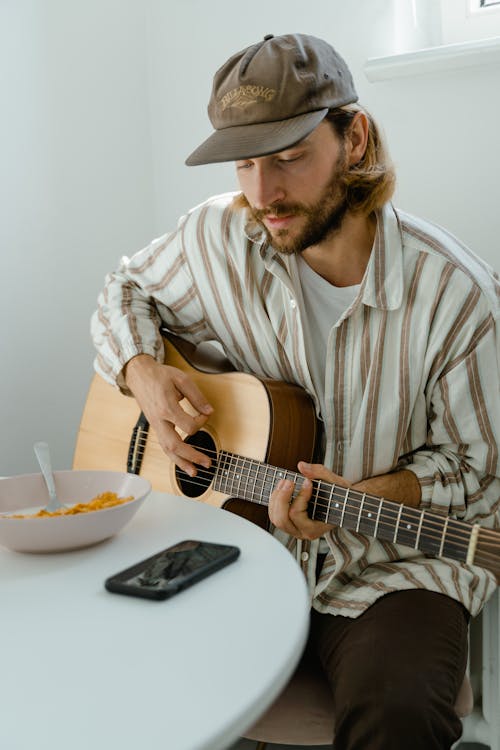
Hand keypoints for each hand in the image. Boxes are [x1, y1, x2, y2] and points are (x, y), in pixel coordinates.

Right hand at [124, 354, 213, 475]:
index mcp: (166, 408)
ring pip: (167, 449)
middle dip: (192, 456)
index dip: (202, 422)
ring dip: (182, 462)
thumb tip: (209, 412)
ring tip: (195, 472)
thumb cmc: (160, 376)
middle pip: (174, 445)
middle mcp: (159, 420)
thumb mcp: (182, 380)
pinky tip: (183, 462)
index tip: (205, 414)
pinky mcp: (155, 426)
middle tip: (207, 462)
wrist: (139, 375)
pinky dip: (174, 456)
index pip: (189, 425)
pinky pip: (164, 445)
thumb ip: (197, 397)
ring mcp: (155, 425)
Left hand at [268, 462, 349, 539]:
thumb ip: (320, 473)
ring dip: (276, 498)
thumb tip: (301, 466)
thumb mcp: (336, 483)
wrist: (344, 504)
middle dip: (281, 498)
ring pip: (275, 518)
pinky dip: (275, 500)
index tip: (308, 482)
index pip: (297, 514)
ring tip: (285, 482)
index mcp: (315, 529)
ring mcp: (294, 529)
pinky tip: (283, 487)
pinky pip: (274, 514)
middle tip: (289, 481)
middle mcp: (302, 532)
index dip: (300, 496)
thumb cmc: (342, 496)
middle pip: (281, 519)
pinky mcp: (289, 522)